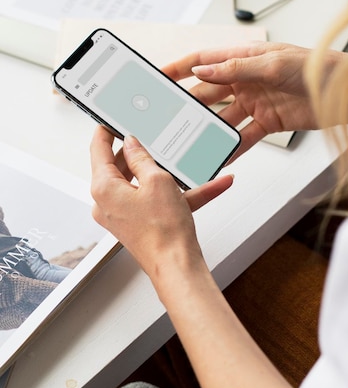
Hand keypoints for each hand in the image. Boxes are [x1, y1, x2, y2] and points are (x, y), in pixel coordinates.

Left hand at [90, 127, 233, 279]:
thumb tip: (132, 143)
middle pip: (120, 166)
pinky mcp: (138, 223)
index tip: (110, 120)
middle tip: (149, 135)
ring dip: (166, 173)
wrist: (177, 266)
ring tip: (184, 160)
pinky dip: (179, 193)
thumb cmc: (164, 230)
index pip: (98, 150)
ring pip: (142, 183)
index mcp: (104, 189)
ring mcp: (123, 214)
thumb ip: (141, 157)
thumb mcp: (157, 180)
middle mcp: (107, 203)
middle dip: (139, 152)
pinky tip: (209, 186)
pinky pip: (156, 200)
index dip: (105, 132)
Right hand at [163, 42, 343, 154]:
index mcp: (244, 57)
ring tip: (190, 140)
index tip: (159, 76)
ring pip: (223, 117)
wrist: (346, 92)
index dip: (180, 68)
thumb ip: (235, 69)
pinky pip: (243, 136)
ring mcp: (255, 102)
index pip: (204, 61)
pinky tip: (219, 154)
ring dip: (208, 129)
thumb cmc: (316, 68)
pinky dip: (231, 147)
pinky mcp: (267, 122)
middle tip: (169, 116)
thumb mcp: (272, 64)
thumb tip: (203, 71)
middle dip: (189, 104)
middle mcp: (246, 79)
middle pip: (209, 92)